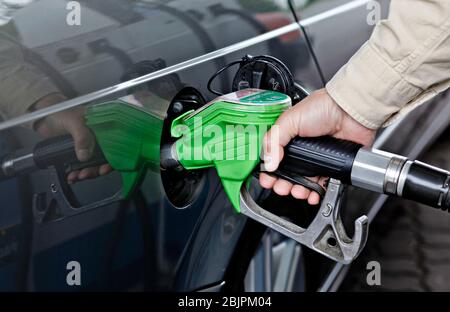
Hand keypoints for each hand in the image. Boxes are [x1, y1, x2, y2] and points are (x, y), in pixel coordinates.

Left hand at [34, 94, 111, 182]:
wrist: (42, 116)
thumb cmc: (60, 112)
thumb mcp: (73, 122)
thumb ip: (81, 137)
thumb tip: (85, 156)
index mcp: (103, 129)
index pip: (115, 147)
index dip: (112, 159)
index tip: (105, 168)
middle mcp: (99, 139)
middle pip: (105, 159)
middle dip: (97, 170)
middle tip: (86, 174)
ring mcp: (88, 147)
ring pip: (93, 165)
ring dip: (86, 173)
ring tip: (76, 176)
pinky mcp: (78, 154)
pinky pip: (81, 167)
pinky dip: (77, 174)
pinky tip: (71, 176)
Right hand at [259, 88, 375, 204]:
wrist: (350, 112)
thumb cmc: (323, 107)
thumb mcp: (290, 120)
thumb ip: (274, 140)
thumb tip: (268, 163)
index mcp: (287, 138)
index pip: (273, 158)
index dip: (268, 171)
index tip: (267, 179)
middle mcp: (300, 150)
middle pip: (286, 174)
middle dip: (281, 184)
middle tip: (281, 187)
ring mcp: (315, 159)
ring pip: (302, 182)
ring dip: (297, 190)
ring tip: (297, 191)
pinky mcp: (330, 166)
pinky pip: (321, 185)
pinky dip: (315, 193)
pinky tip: (312, 194)